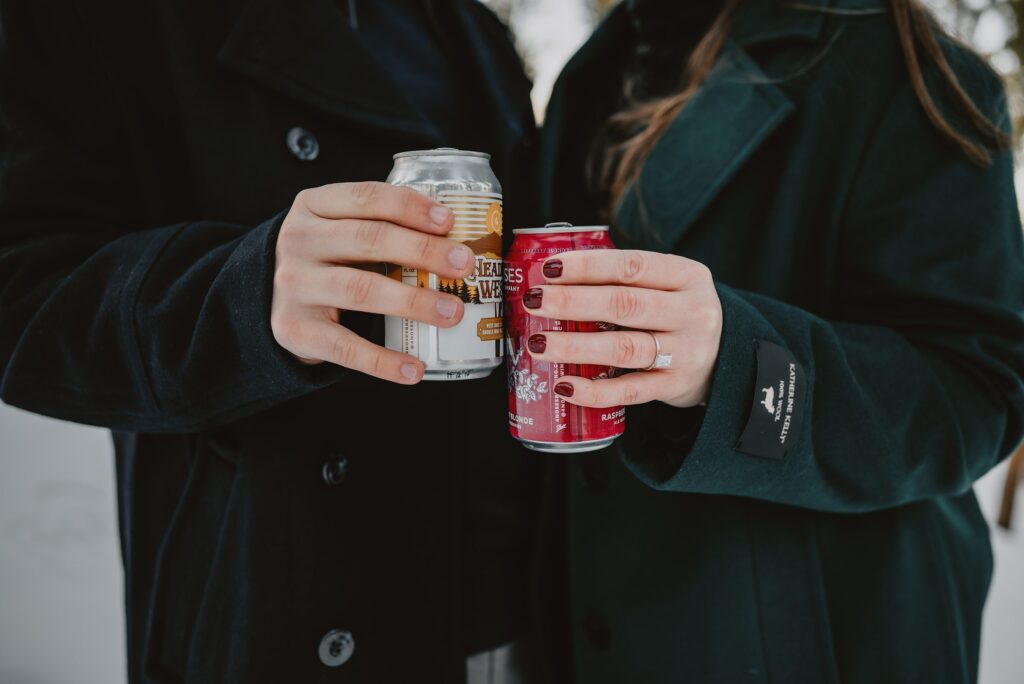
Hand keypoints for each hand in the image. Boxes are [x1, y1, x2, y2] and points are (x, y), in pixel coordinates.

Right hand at [271, 181, 475, 383]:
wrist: (267, 298)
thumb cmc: (325, 258)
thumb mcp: (339, 228)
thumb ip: (382, 225)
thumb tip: (456, 243)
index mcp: (314, 206)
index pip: (366, 197)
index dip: (410, 207)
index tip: (448, 221)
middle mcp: (299, 241)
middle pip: (368, 240)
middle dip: (422, 251)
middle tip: (464, 265)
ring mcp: (294, 286)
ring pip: (360, 290)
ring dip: (413, 301)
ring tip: (453, 312)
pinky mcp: (294, 329)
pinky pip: (345, 347)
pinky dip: (382, 361)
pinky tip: (413, 369)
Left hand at [523, 250, 722, 407]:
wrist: (728, 359)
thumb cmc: (678, 315)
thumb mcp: (670, 286)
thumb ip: (625, 281)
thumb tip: (552, 280)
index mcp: (687, 276)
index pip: (632, 266)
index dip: (587, 266)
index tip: (549, 268)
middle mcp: (692, 312)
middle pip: (625, 305)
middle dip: (573, 302)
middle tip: (534, 301)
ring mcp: (686, 352)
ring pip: (624, 348)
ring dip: (576, 345)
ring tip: (539, 343)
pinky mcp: (676, 386)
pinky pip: (631, 390)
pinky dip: (595, 390)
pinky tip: (565, 386)